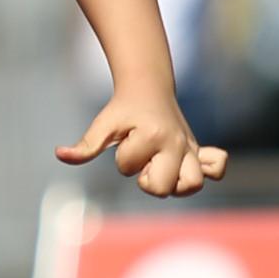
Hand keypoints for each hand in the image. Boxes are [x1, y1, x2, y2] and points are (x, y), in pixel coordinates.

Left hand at [58, 92, 226, 200]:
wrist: (149, 89)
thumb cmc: (123, 110)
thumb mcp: (103, 125)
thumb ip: (85, 145)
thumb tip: (60, 154)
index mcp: (152, 135)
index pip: (130, 168)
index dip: (123, 159)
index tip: (126, 141)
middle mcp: (175, 143)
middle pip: (165, 188)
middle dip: (148, 180)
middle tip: (145, 163)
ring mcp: (189, 148)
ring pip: (193, 185)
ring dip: (175, 185)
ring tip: (163, 171)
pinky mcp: (198, 152)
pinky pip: (217, 169)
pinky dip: (208, 173)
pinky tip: (188, 167)